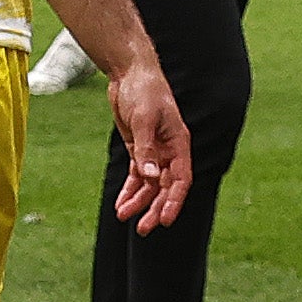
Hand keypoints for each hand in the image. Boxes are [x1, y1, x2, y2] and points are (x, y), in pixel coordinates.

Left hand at [99, 55, 191, 230]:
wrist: (129, 72)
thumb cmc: (143, 90)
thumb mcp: (143, 119)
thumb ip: (146, 150)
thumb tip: (150, 178)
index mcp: (179, 144)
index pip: (181, 179)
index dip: (174, 201)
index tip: (166, 220)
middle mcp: (169, 151)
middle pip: (165, 187)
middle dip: (154, 208)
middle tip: (142, 228)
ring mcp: (154, 151)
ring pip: (149, 185)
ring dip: (138, 202)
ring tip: (123, 217)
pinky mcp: (138, 149)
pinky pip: (137, 175)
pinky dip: (129, 190)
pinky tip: (121, 204)